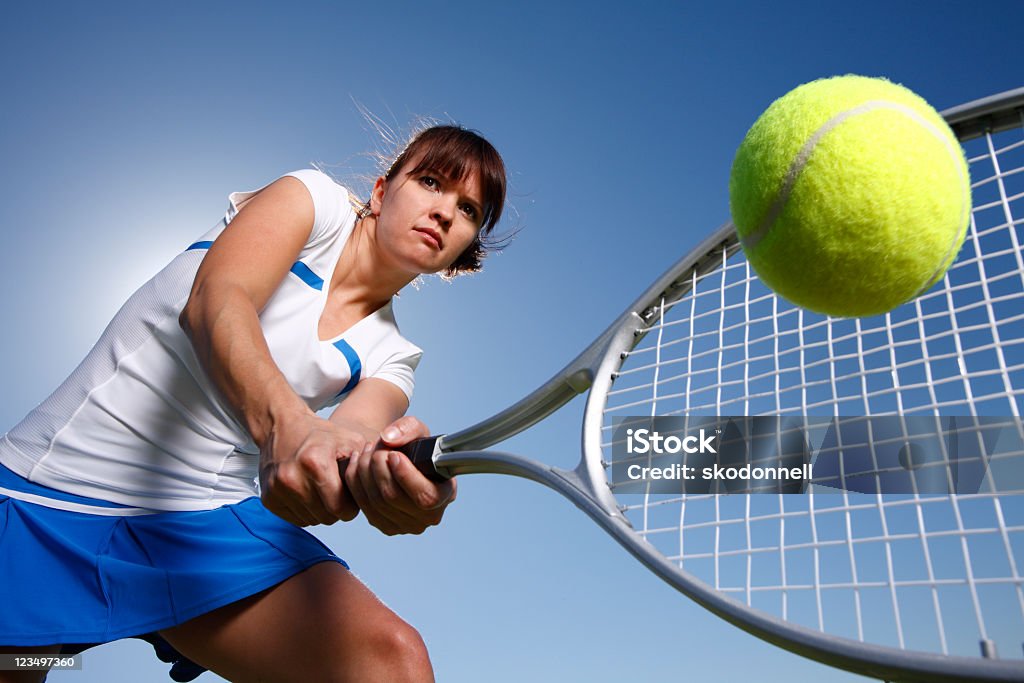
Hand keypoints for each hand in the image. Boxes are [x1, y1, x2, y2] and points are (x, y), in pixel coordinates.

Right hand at [258, 410, 367, 526]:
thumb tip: (379, 488)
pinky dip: (305, 511)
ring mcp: (277, 490)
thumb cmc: (319, 435)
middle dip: (337, 508)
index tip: (350, 495)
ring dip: (321, 511)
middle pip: (327, 517)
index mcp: (315, 464)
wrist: (281, 427)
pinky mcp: (268, 498)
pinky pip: (296, 520)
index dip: (351, 505)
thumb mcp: (350, 441)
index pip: (341, 509)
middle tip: (336, 490)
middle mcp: (292, 479)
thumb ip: (367, 464)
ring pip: (312, 521)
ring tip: (321, 489)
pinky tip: (307, 493)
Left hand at [342, 415, 456, 535]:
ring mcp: (405, 526)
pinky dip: (356, 481)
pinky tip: (359, 463)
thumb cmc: (417, 450)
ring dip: (365, 470)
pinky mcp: (384, 525)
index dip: (405, 476)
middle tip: (376, 445)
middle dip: (379, 466)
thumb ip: (408, 428)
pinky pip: (363, 506)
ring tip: (368, 450)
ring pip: (375, 502)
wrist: (405, 462)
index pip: (425, 497)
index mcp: (445, 495)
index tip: (394, 454)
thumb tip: (389, 439)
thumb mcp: (419, 431)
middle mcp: (427, 517)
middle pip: (393, 497)